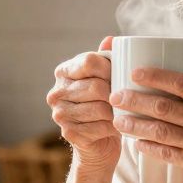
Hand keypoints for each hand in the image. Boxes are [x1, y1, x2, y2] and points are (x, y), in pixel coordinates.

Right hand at [47, 36, 119, 169]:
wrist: (98, 142)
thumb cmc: (103, 104)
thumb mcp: (104, 78)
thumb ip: (106, 59)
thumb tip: (111, 39)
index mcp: (63, 72)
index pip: (89, 61)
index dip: (110, 68)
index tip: (120, 75)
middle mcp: (56, 92)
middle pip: (96, 86)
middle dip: (115, 93)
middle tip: (125, 98)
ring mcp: (60, 114)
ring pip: (100, 108)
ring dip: (116, 112)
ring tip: (122, 112)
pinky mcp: (69, 133)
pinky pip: (100, 127)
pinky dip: (114, 127)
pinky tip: (116, 127)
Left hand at [109, 67, 182, 182]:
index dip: (156, 77)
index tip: (134, 72)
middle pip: (166, 107)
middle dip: (136, 100)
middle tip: (115, 96)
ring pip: (162, 132)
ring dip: (135, 125)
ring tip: (117, 120)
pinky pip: (168, 154)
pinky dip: (149, 148)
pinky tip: (136, 143)